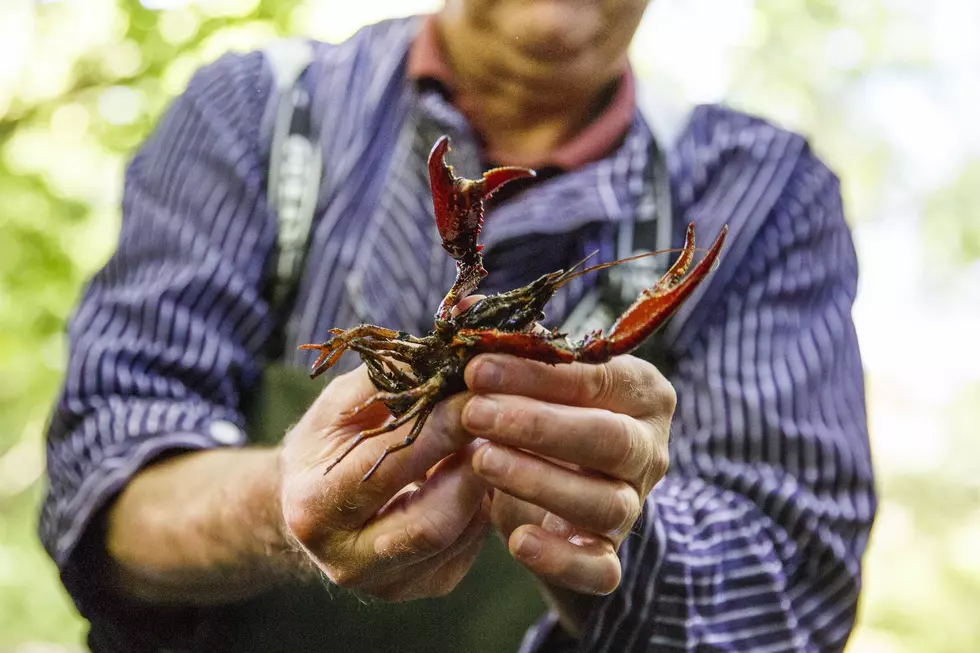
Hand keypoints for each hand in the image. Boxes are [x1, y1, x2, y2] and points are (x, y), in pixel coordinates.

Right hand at [279, 365, 489, 601]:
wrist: (311, 506)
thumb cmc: (327, 444)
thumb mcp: (339, 405)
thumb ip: (385, 379)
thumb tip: (442, 350)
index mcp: (314, 508)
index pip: (386, 468)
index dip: (437, 428)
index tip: (473, 390)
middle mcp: (346, 561)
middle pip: (431, 523)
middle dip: (470, 464)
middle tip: (496, 419)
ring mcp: (388, 584)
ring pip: (458, 537)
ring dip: (483, 482)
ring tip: (490, 438)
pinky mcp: (425, 586)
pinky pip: (471, 546)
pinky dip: (482, 503)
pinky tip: (479, 469)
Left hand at [460, 354, 673, 595]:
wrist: (558, 485)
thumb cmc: (547, 414)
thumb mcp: (537, 382)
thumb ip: (514, 356)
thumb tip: (463, 324)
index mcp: (640, 393)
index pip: (596, 378)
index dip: (534, 374)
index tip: (476, 369)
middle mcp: (648, 450)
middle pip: (609, 438)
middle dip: (537, 426)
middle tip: (474, 413)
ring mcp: (633, 506)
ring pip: (602, 501)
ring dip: (538, 481)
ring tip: (480, 460)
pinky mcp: (610, 555)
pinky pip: (600, 569)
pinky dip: (562, 560)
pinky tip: (518, 543)